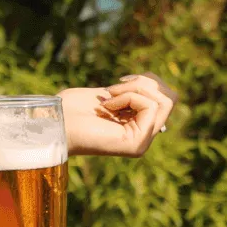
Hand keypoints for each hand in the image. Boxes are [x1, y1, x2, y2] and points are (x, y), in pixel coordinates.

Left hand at [59, 73, 176, 156]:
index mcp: (138, 125)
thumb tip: (160, 87)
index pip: (167, 98)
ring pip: (165, 101)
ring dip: (136, 89)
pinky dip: (129, 96)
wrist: (55, 121)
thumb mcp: (112, 93)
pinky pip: (150, 106)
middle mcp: (144, 136)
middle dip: (145, 83)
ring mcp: (143, 142)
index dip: (148, 82)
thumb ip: (136, 93)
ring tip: (111, 96)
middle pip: (171, 98)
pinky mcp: (138, 144)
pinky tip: (108, 105)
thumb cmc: (73, 108)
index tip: (119, 82)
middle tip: (115, 88)